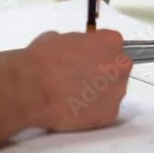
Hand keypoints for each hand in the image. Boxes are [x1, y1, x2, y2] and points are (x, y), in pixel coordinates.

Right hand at [15, 30, 131, 131]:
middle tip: (79, 79)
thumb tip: (75, 51)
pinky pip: (103, 112)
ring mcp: (118, 92)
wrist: (32, 88)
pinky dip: (91, 112)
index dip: (97, 54)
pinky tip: (74, 109)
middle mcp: (120, 66)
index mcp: (111, 41)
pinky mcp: (109, 114)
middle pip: (117, 70)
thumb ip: (77, 44)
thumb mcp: (59, 38)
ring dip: (97, 94)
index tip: (86, 60)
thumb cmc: (42, 60)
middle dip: (101, 74)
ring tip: (73, 96)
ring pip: (112, 93)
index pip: (112, 46)